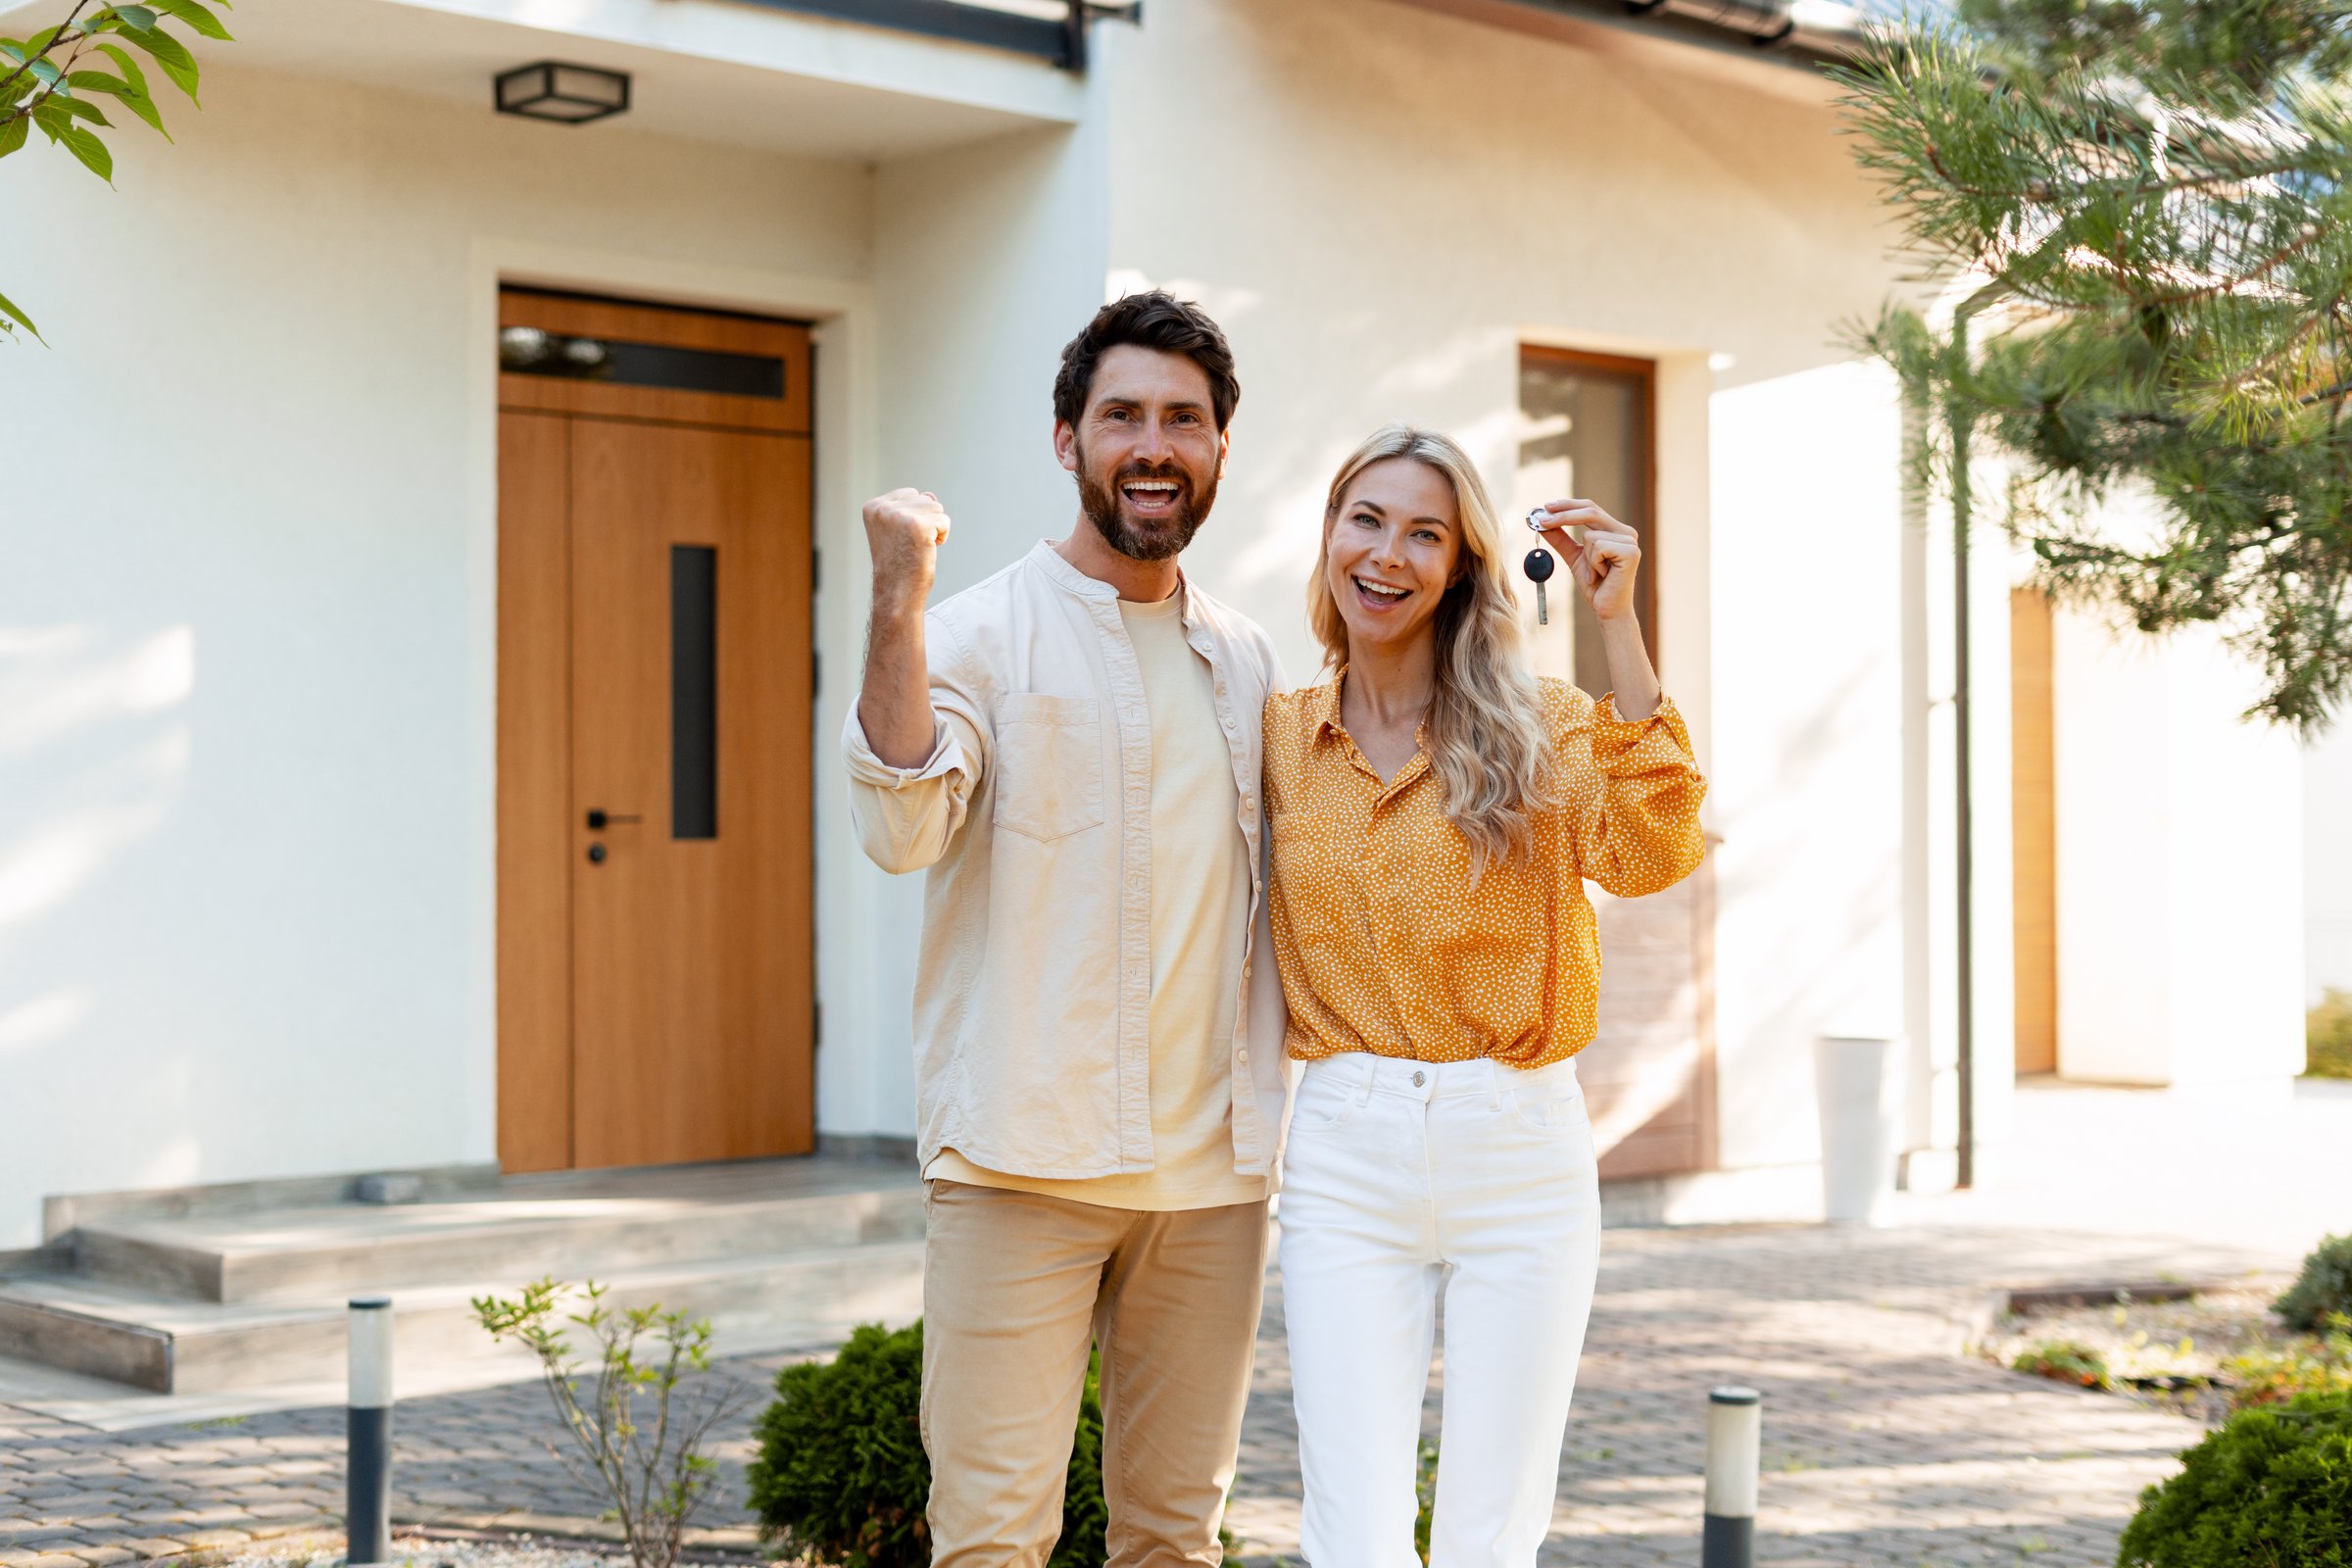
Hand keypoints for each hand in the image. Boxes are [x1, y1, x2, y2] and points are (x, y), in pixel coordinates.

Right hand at [863, 488, 950, 614]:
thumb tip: (930, 495)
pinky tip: (926, 550)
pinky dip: (942, 537)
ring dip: (934, 529)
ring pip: (936, 508)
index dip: (914, 517)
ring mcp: (900, 516)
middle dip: (926, 521)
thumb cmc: (899, 562)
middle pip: (925, 499)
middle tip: (910, 544)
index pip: (910, 494)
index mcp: (873, 507)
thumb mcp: (898, 529)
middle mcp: (883, 509)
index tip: (901, 538)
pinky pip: (944, 522)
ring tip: (918, 547)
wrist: (897, 591)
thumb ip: (911, 507)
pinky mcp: (919, 526)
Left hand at [1527, 499, 1639, 621]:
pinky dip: (1593, 563)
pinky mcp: (1631, 552)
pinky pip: (1598, 547)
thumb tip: (1543, 523)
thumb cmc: (1594, 585)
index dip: (1568, 505)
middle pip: (1590, 511)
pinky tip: (1603, 576)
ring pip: (1589, 535)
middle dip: (1563, 515)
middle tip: (1543, 521)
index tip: (1545, 507)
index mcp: (1615, 530)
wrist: (1607, 609)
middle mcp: (1625, 532)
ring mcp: (1630, 541)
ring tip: (1595, 574)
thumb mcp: (1574, 557)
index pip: (1590, 508)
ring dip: (1584, 557)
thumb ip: (1561, 539)